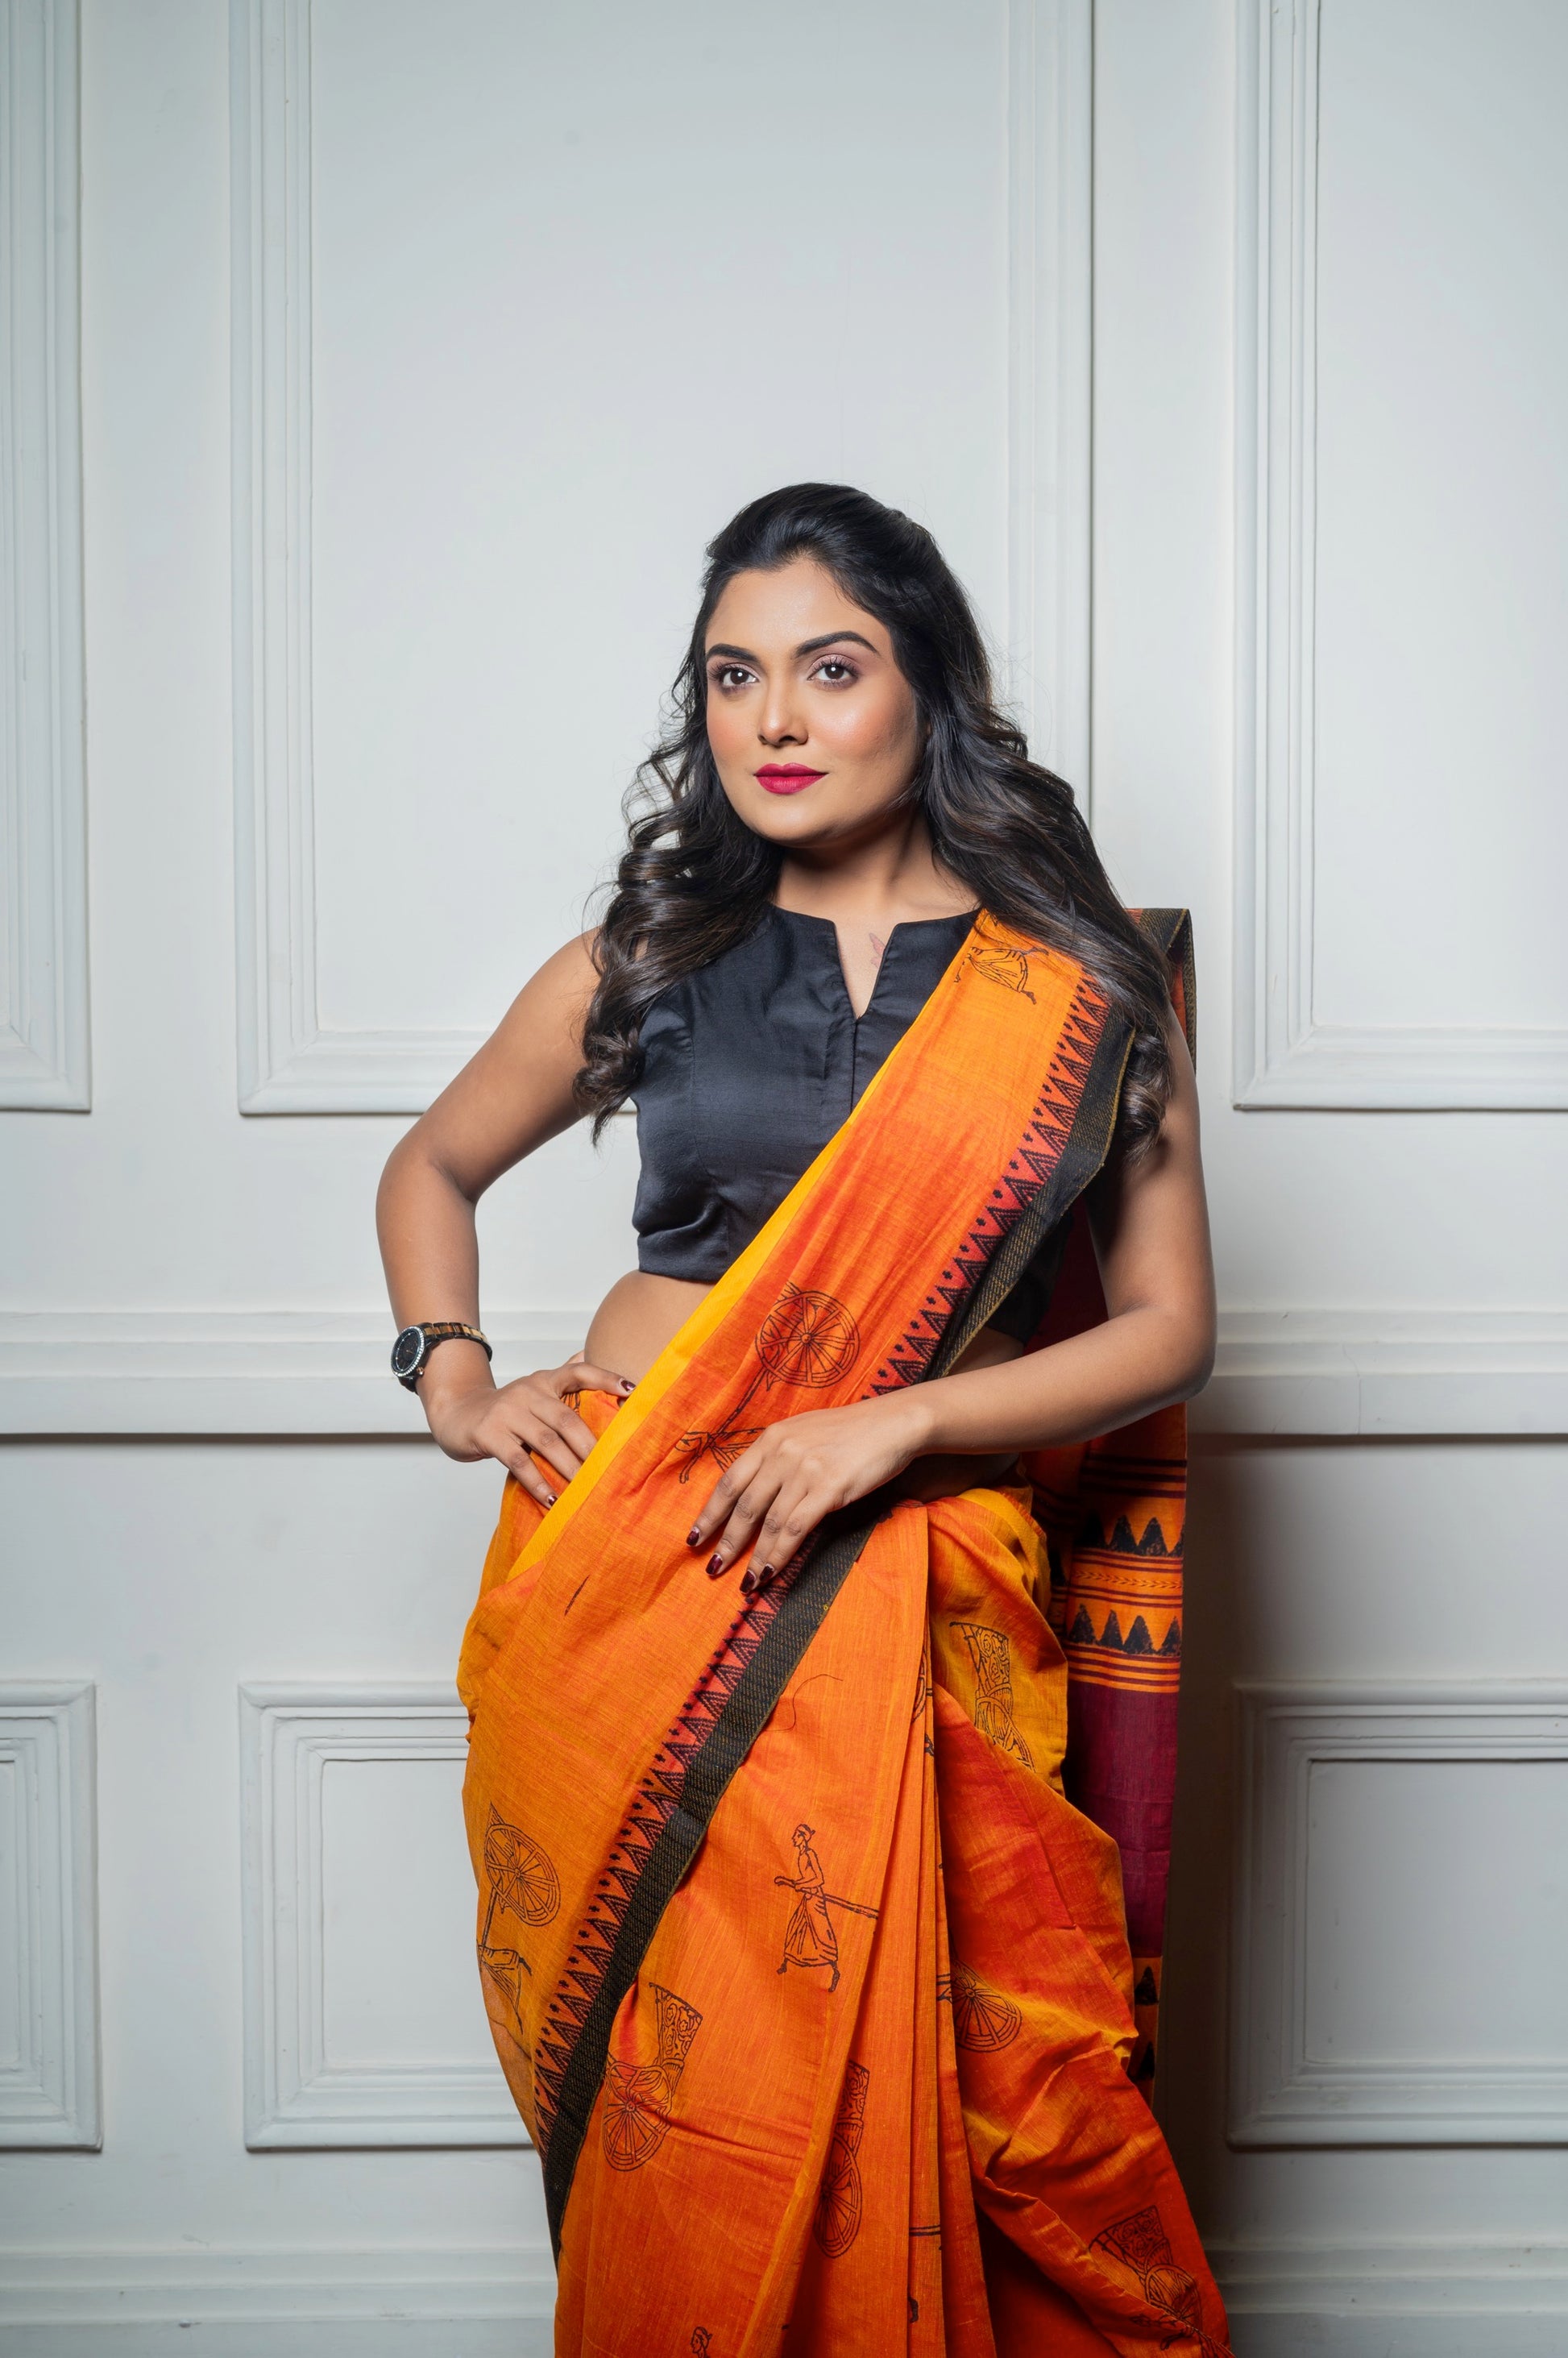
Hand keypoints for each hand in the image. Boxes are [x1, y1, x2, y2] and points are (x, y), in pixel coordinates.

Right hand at [422, 1352, 632, 1508]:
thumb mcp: (535, 1388)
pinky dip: (537, 1482)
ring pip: (546, 1442)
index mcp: (544, 1380)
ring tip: (586, 1490)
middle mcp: (527, 1392)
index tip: (633, 1391)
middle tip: (611, 1470)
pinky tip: (551, 1499)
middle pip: (567, 1418)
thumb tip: (590, 1355)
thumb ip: (563, 1376)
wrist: (456, 1413)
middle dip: (591, 1447)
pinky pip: (519, 1461)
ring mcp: (507, 1412)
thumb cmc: (505, 1409)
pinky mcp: (489, 1434)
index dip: (606, 1378)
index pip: (579, 1372)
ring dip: (569, 1468)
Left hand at [685, 1393, 930, 1593]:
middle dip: (726, 1541)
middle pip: (744, 1505)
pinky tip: (770, 1571)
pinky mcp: (828, 1488)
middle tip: (712, 1568)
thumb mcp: (804, 1434)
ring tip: (744, 1582)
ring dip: (753, 1556)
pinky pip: (795, 1528)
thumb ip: (778, 1457)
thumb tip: (757, 1493)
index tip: (695, 1537)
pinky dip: (779, 1553)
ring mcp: (804, 1470)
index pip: (730, 1480)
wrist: (893, 1424)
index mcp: (771, 1439)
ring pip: (768, 1521)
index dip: (710, 1512)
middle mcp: (782, 1452)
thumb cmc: (851, 1432)